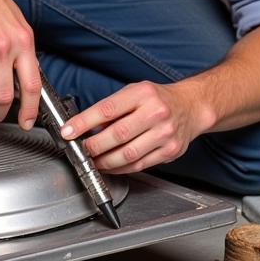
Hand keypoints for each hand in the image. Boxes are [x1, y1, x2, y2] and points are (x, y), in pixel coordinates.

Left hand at [60, 80, 210, 173]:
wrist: (191, 107)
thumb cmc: (157, 99)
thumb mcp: (134, 92)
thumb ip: (112, 108)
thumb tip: (86, 127)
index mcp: (142, 94)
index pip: (107, 109)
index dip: (84, 123)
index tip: (68, 131)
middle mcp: (156, 113)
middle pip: (117, 135)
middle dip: (93, 146)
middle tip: (81, 150)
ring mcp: (164, 134)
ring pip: (128, 154)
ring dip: (105, 161)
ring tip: (93, 161)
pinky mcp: (170, 151)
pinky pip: (140, 164)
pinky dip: (121, 168)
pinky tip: (110, 166)